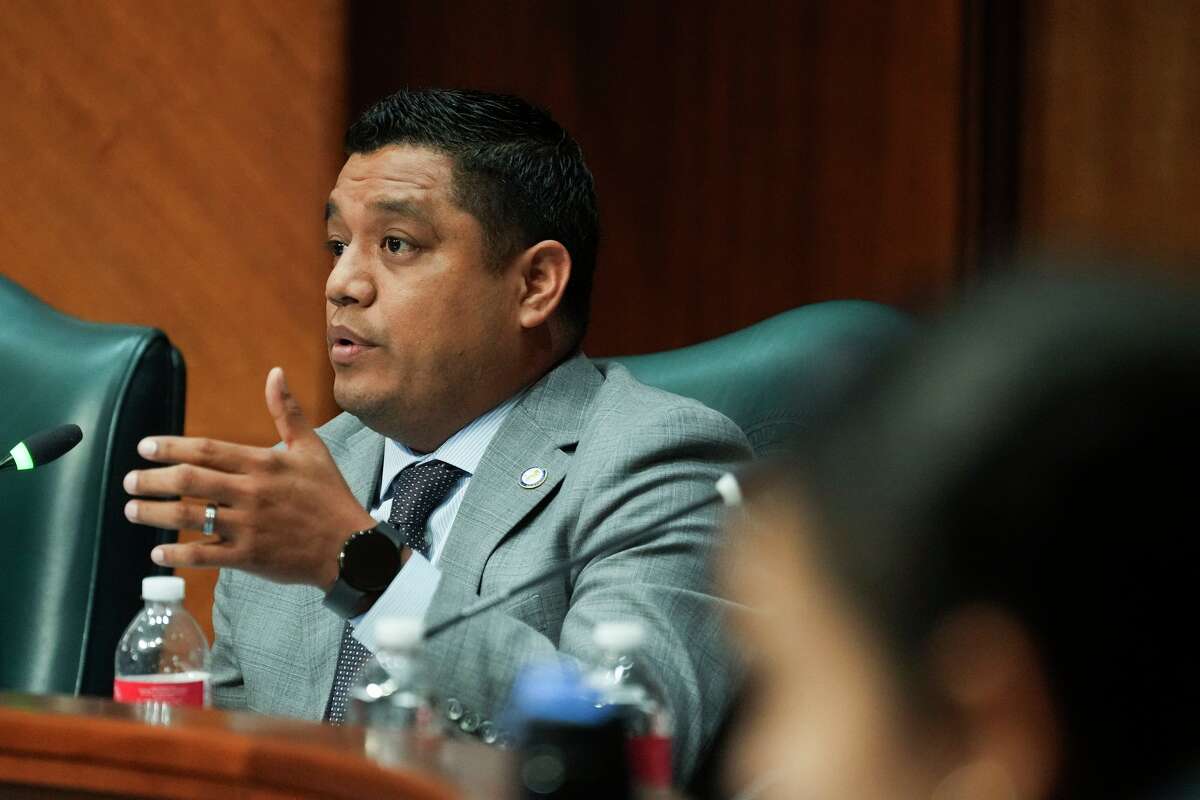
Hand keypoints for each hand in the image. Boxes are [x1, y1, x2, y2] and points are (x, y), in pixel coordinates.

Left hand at [123, 367, 376, 588]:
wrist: (349, 545)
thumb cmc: (329, 495)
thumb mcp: (312, 448)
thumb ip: (287, 412)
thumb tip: (275, 373)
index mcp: (263, 463)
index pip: (206, 449)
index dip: (170, 447)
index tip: (144, 446)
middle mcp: (252, 492)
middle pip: (190, 481)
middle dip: (152, 480)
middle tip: (129, 480)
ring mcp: (249, 526)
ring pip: (190, 517)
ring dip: (155, 513)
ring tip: (132, 509)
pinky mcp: (249, 556)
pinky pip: (204, 555)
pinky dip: (177, 554)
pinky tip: (158, 553)